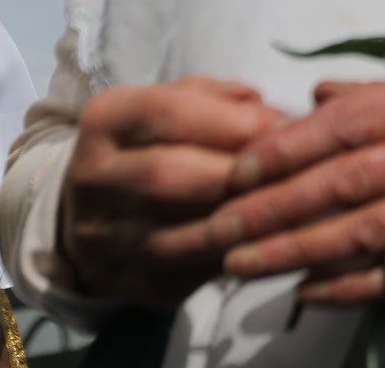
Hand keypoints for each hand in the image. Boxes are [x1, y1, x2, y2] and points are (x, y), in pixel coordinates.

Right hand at [59, 78, 287, 306]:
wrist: (97, 209)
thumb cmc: (160, 142)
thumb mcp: (183, 102)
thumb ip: (226, 101)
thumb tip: (276, 120)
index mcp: (108, 120)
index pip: (169, 114)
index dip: (235, 122)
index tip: (288, 128)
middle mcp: (93, 178)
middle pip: (168, 178)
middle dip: (238, 174)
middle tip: (292, 171)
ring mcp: (103, 239)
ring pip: (178, 236)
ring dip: (241, 223)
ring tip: (287, 207)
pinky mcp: (129, 283)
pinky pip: (189, 275)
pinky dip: (234, 257)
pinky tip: (267, 241)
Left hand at [201, 68, 384, 303]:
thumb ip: (379, 95)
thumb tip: (311, 100)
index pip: (349, 124)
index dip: (287, 148)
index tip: (237, 168)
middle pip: (348, 182)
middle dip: (275, 206)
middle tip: (219, 224)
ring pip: (367, 231)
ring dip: (298, 250)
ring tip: (243, 262)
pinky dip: (353, 287)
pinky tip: (307, 291)